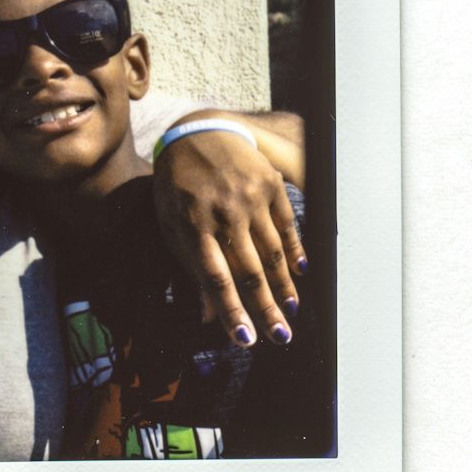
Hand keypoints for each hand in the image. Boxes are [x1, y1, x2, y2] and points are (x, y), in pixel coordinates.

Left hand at [152, 130, 306, 346]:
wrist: (197, 133)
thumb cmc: (178, 187)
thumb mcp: (171, 225)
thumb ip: (190, 267)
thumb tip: (205, 315)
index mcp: (192, 227)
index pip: (215, 278)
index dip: (230, 310)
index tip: (245, 339)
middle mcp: (223, 214)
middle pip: (249, 271)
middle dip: (266, 309)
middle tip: (280, 337)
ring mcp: (249, 198)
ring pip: (272, 252)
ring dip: (283, 286)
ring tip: (290, 311)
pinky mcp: (269, 185)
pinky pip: (287, 226)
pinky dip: (294, 251)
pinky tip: (299, 273)